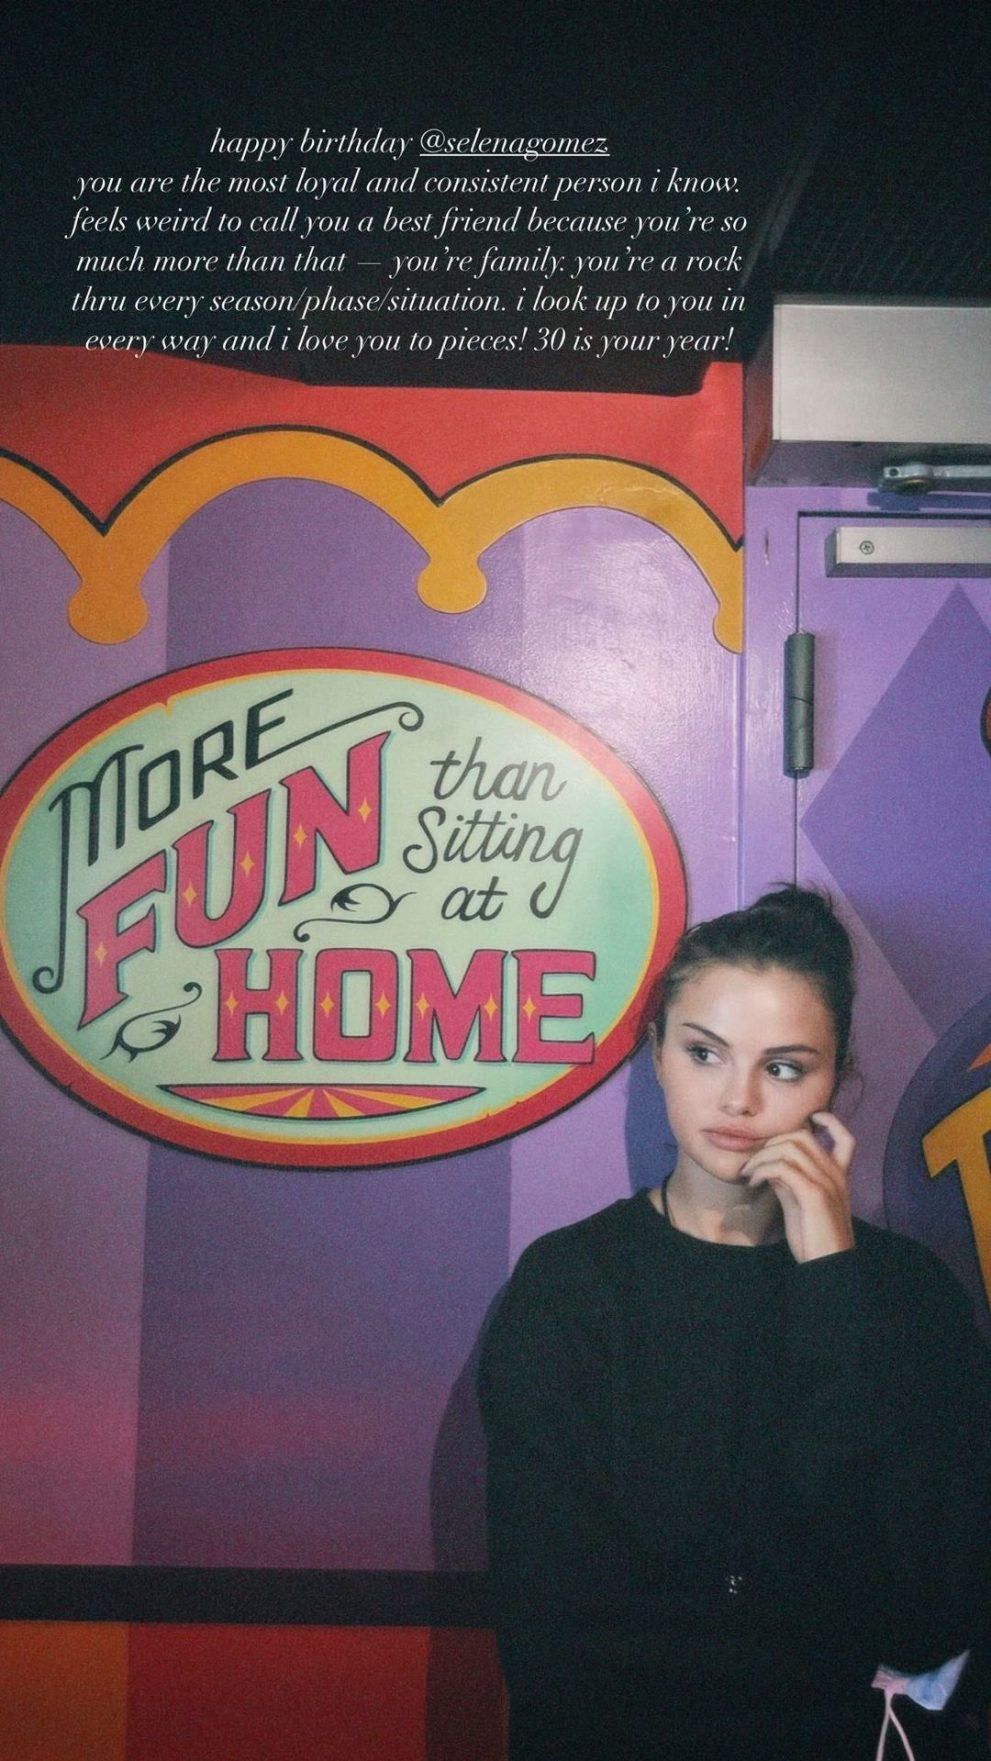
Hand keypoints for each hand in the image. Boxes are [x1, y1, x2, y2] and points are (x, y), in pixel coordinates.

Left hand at [741, 1111, 855, 1262]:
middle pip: (803, 1136)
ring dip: (761, 1156)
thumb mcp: (801, 1202)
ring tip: (748, 1172)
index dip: (829, 1121)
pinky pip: (783, 1167)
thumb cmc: (814, 1238)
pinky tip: (753, 1182)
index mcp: (839, 1176)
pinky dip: (762, 1169)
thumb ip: (790, 1180)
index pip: (846, 1138)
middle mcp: (836, 1175)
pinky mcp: (815, 1195)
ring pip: (790, 1147)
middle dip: (772, 1142)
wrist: (828, 1266)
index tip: (808, 1118)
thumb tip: (770, 1163)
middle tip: (753, 1161)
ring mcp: (827, 1183)